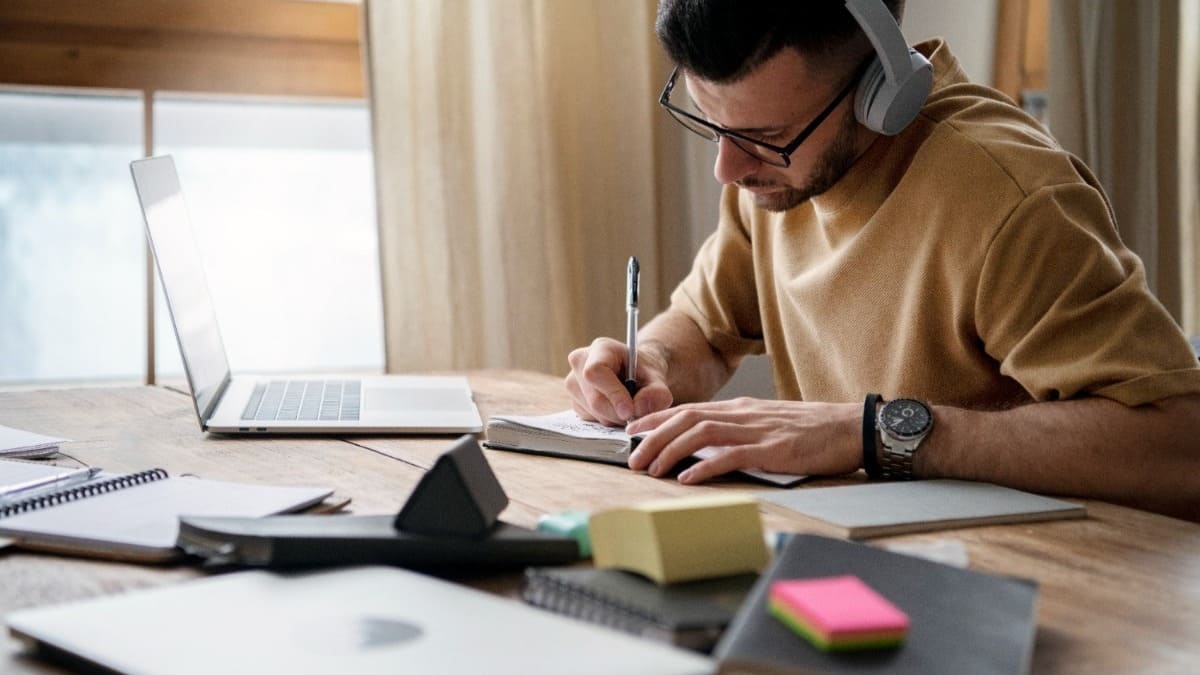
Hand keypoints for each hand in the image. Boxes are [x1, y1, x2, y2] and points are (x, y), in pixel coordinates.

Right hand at [566, 337, 672, 425]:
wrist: (636, 375)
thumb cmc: (645, 373)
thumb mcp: (657, 379)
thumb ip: (656, 393)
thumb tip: (639, 408)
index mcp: (600, 348)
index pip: (595, 372)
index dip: (612, 394)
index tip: (629, 411)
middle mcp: (580, 362)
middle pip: (594, 398)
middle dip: (617, 413)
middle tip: (636, 415)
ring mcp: (573, 382)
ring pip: (592, 412)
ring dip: (614, 418)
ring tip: (628, 407)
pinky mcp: (574, 400)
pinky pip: (589, 419)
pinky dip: (606, 420)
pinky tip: (616, 409)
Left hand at [625, 398, 860, 483]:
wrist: (852, 427)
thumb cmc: (813, 430)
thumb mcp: (768, 423)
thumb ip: (739, 430)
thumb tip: (708, 446)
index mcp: (741, 409)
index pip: (689, 409)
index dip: (656, 419)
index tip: (633, 431)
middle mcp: (743, 414)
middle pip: (686, 419)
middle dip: (653, 437)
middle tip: (631, 457)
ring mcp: (757, 430)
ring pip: (701, 434)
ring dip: (670, 450)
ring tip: (651, 468)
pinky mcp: (773, 449)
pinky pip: (731, 455)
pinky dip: (705, 466)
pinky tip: (687, 478)